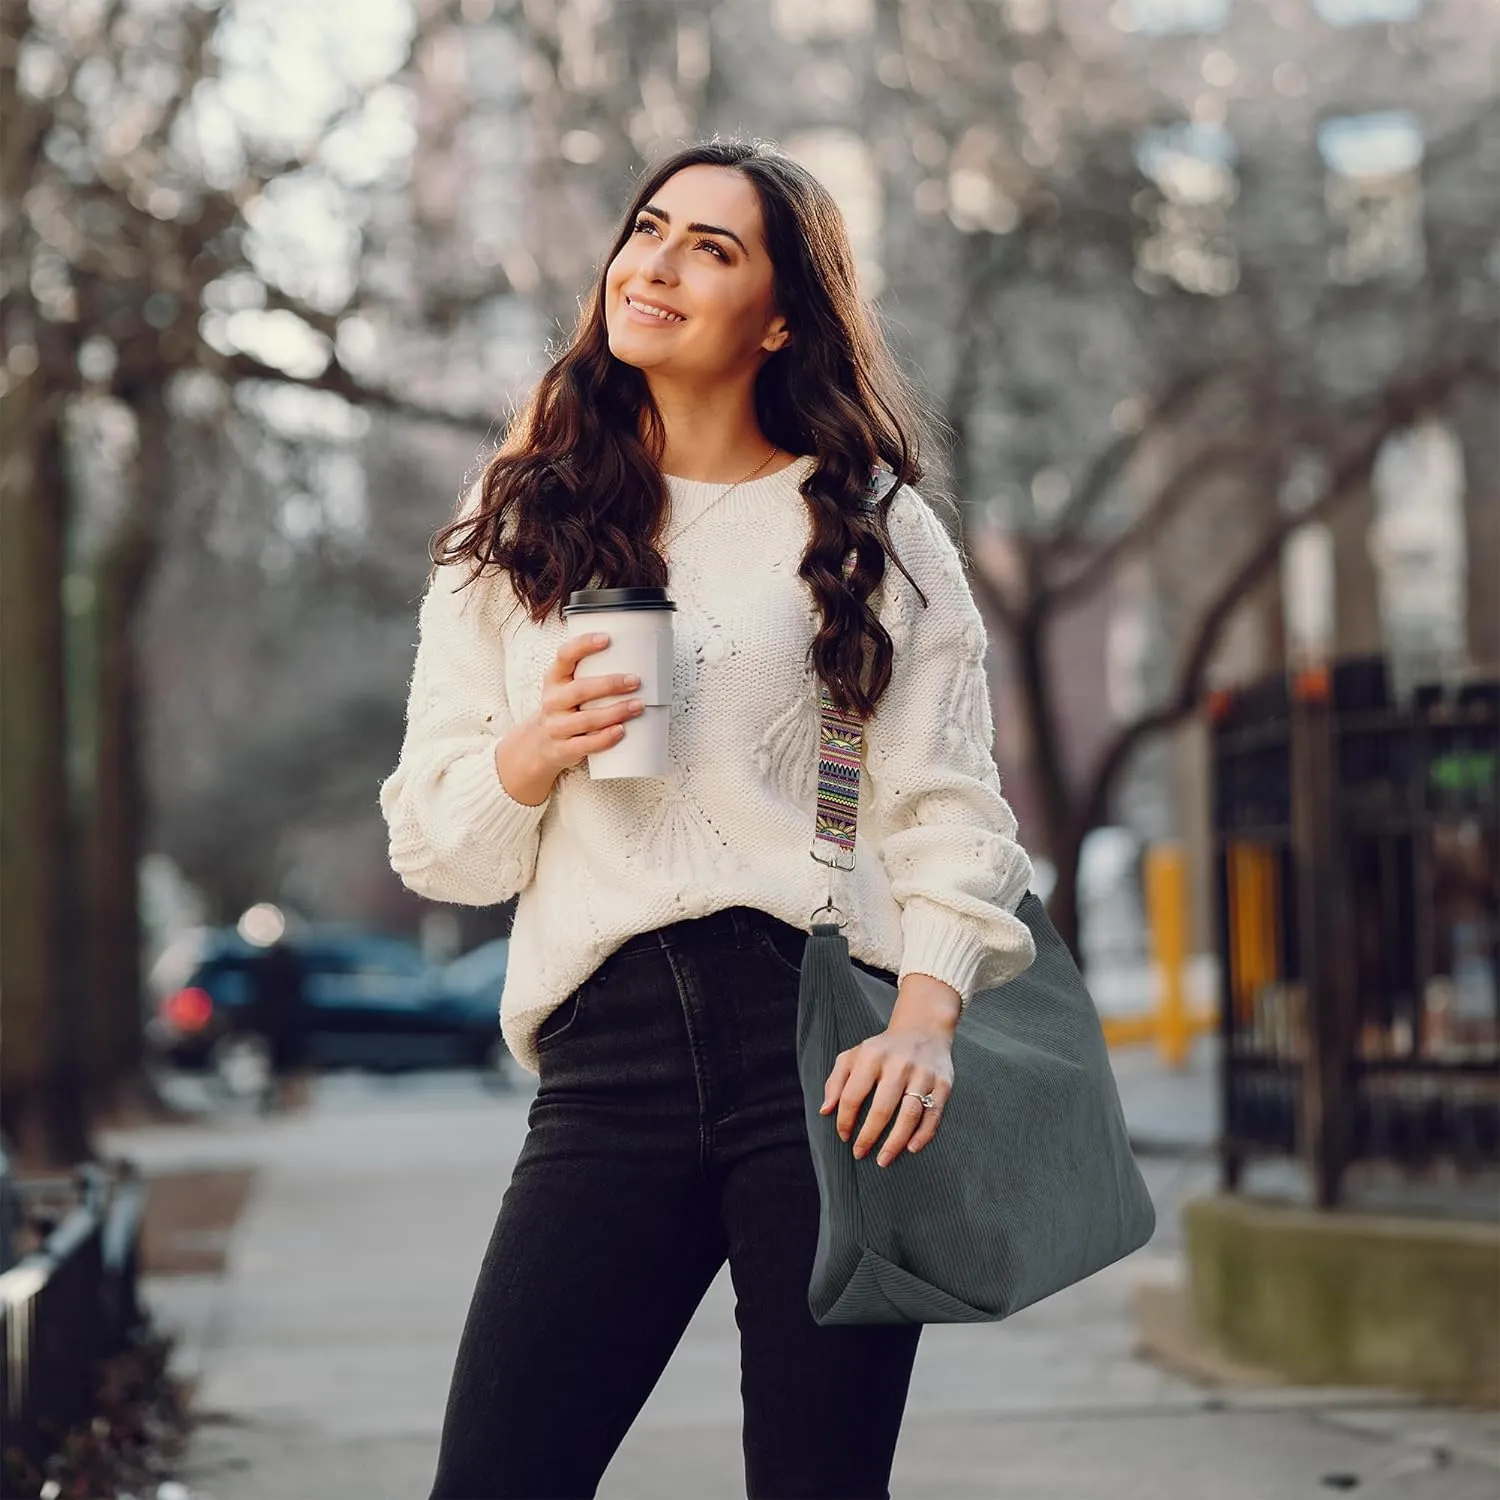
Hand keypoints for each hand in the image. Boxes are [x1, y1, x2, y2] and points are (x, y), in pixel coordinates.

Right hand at [496, 633, 644, 803]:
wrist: (538, 746)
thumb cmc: (562, 710)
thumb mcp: (565, 687)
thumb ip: (588, 673)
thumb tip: (635, 658)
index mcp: (554, 679)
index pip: (564, 656)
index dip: (584, 645)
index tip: (607, 638)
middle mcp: (553, 701)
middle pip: (580, 690)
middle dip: (610, 684)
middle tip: (635, 681)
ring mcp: (557, 726)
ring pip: (587, 719)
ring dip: (615, 712)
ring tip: (638, 706)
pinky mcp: (564, 749)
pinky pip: (586, 744)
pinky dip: (605, 738)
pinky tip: (621, 731)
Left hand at [819, 981, 957, 1166]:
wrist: (924, 1029)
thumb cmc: (882, 1049)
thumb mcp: (854, 1055)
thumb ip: (835, 1081)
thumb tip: (825, 1111)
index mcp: (872, 1056)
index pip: (852, 1095)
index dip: (844, 1120)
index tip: (844, 1136)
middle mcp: (898, 1064)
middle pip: (882, 1108)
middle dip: (868, 1136)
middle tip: (860, 1154)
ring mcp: (923, 1074)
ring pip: (909, 1114)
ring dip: (895, 1142)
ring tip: (883, 1160)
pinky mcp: (943, 1084)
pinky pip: (933, 1115)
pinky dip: (923, 1135)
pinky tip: (911, 1148)